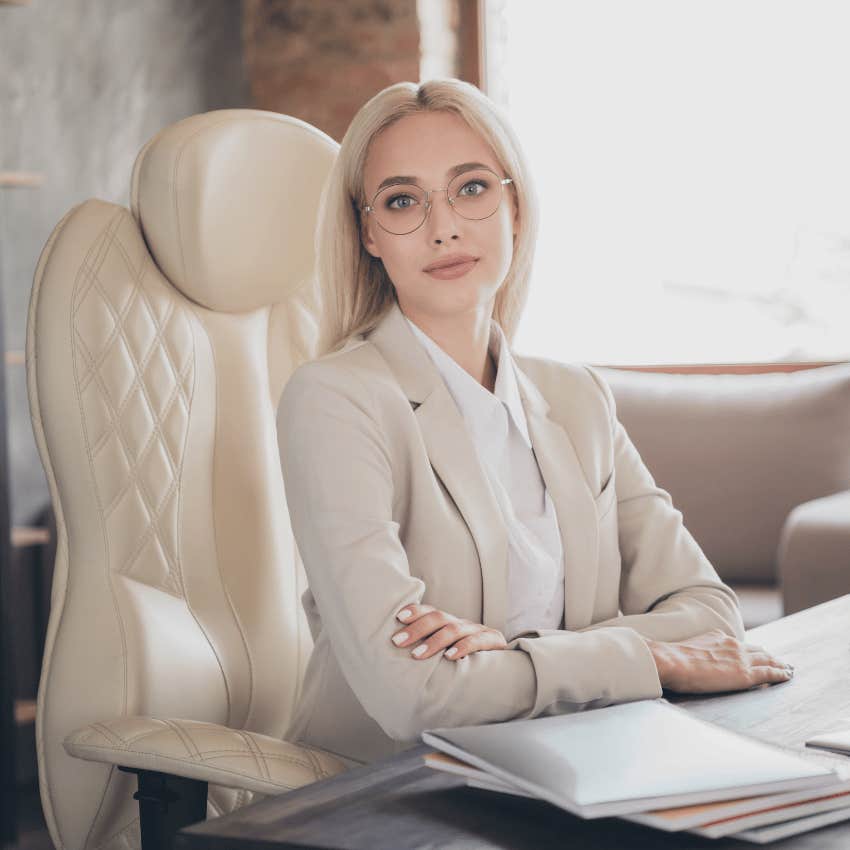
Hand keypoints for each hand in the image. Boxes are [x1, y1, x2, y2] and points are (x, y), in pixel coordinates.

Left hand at [391, 603, 507, 660]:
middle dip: (416, 628)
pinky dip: (463, 648)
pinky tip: (450, 657)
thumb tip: (394, 655)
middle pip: (439, 618)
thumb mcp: (445, 653)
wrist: (501, 669)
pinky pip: (477, 642)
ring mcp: (477, 631)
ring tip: (416, 655)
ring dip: (433, 641)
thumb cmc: (465, 662)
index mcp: (449, 623)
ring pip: (454, 629)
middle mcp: (461, 623)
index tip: (397, 618)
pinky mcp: (493, 641)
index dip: (415, 611)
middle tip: (397, 641)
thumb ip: (426, 650)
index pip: (430, 611)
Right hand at [644, 629, 794, 693]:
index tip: (761, 654)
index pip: (742, 645)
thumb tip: (698, 655)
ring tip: (788, 669)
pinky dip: (780, 674)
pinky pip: (770, 673)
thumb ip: (701, 649)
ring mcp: (741, 659)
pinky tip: (787, 676)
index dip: (754, 651)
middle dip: (771, 656)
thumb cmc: (674, 659)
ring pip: (768, 659)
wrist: (672, 661)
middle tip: (782, 662)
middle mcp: (733, 645)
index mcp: (719, 637)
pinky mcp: (745, 674)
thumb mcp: (690, 647)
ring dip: (779, 664)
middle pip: (759, 650)